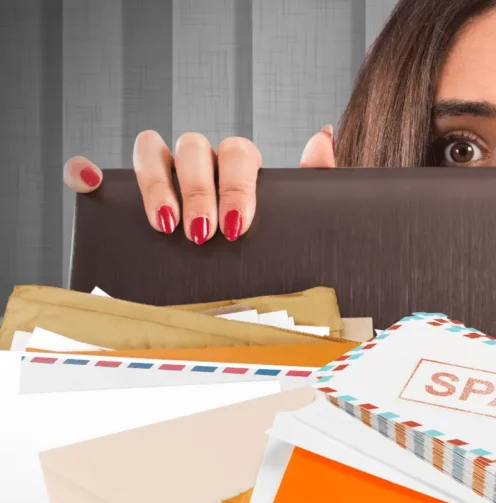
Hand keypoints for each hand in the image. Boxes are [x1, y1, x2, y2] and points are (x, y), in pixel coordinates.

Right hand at [63, 125, 337, 243]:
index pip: (238, 153)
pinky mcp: (123, 193)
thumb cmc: (270, 243)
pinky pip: (100, 172)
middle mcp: (200, 162)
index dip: (237, 186)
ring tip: (166, 225)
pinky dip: (88, 172)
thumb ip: (316, 179)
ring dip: (156, 183)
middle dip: (199, 190)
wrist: (256, 287)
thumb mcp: (300, 217)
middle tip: (204, 232)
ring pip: (151, 149)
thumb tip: (322, 136)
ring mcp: (162, 173)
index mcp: (240, 165)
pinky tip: (89, 183)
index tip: (237, 225)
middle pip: (195, 148)